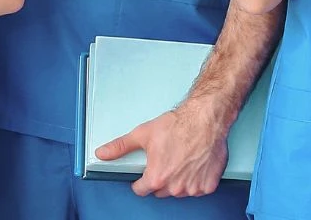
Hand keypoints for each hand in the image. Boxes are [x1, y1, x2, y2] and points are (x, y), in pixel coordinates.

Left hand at [94, 102, 230, 197]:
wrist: (205, 119)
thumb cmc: (178, 125)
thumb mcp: (143, 134)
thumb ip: (120, 147)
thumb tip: (102, 153)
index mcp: (156, 178)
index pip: (140, 190)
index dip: (140, 180)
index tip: (145, 173)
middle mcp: (174, 187)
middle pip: (160, 190)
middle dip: (161, 178)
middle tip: (166, 160)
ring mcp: (192, 188)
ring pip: (179, 191)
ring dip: (178, 180)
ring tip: (181, 159)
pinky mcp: (208, 185)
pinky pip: (198, 189)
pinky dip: (196, 179)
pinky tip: (194, 163)